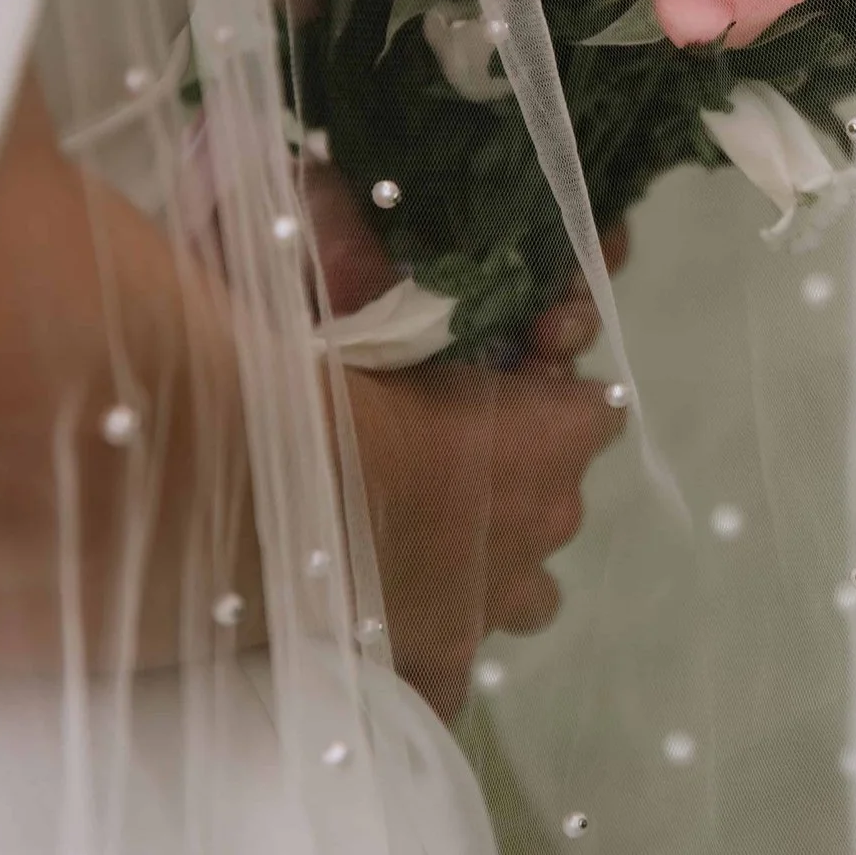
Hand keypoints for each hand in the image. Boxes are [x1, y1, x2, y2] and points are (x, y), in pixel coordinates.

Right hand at [337, 220, 629, 715]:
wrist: (265, 483)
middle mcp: (546, 521)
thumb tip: (317, 173)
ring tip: (408, 551)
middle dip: (509, 487)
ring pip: (523, 595)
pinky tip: (373, 644)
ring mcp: (496, 602)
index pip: (590, 410)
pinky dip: (418, 663)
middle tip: (431, 464)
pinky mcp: (434, 665)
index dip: (548, 396)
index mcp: (557, 430)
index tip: (502, 383)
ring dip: (481, 573)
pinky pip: (448, 681)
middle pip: (556, 502)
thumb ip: (349, 239)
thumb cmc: (325, 372)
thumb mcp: (349, 284)